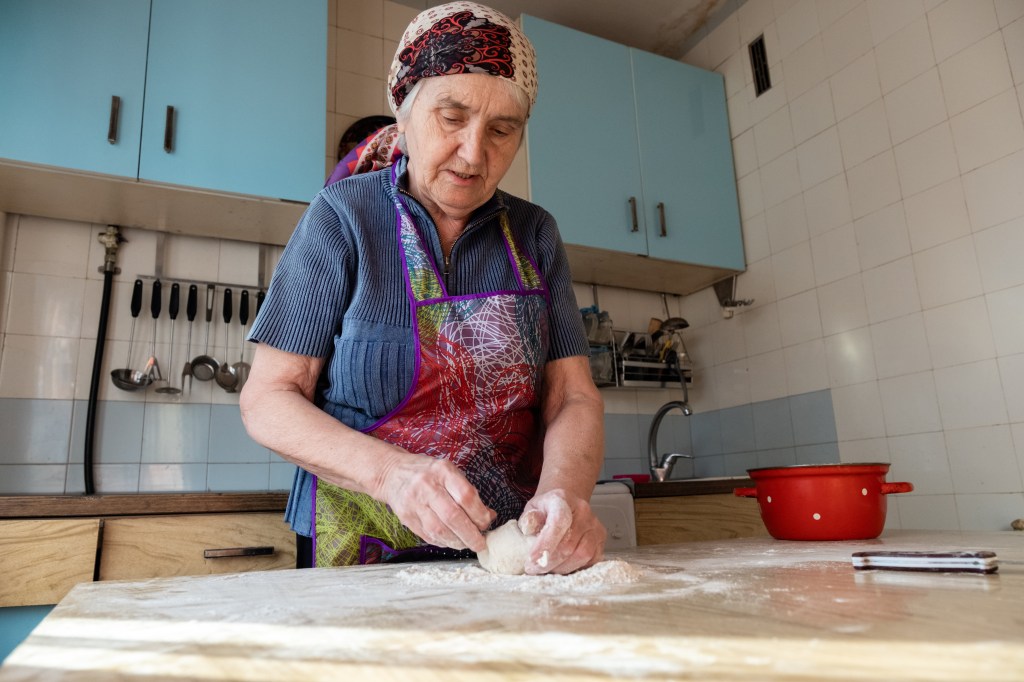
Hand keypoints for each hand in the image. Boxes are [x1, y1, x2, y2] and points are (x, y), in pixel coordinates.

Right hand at [376, 452, 495, 552]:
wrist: (392, 472)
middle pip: (452, 516)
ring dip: (457, 541)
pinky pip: (428, 535)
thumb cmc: (428, 472)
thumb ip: (468, 492)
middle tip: (480, 543)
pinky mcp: (406, 517)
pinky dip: (443, 541)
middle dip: (470, 534)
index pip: (465, 496)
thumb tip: (488, 516)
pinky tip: (451, 540)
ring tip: (467, 543)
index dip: (479, 514)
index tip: (486, 523)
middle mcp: (427, 486)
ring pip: (439, 530)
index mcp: (442, 471)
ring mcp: (414, 502)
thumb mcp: (449, 472)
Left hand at [518, 489, 605, 574]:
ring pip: (582, 555)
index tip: (532, 559)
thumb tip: (529, 528)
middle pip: (569, 544)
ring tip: (547, 568)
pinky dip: (575, 568)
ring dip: (562, 568)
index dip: (545, 543)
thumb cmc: (546, 510)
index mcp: (562, 499)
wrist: (565, 505)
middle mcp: (583, 511)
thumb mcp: (531, 509)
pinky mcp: (601, 539)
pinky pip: (591, 561)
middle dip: (549, 562)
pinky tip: (562, 567)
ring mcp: (595, 525)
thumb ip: (529, 519)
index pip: (558, 522)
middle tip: (534, 569)